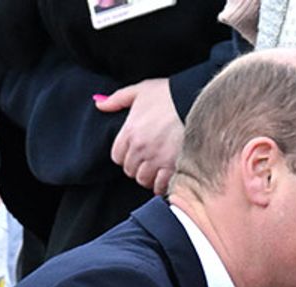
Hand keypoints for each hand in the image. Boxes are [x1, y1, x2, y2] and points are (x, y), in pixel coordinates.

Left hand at [95, 78, 182, 194]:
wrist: (196, 101)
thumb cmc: (168, 94)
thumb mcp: (140, 90)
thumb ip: (117, 99)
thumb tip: (99, 103)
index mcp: (130, 131)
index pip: (117, 156)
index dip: (125, 156)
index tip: (134, 153)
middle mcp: (140, 148)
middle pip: (130, 170)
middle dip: (137, 167)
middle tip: (147, 161)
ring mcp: (156, 159)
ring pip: (144, 180)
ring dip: (149, 177)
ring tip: (157, 169)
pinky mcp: (172, 168)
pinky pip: (160, 186)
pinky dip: (161, 185)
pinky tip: (166, 177)